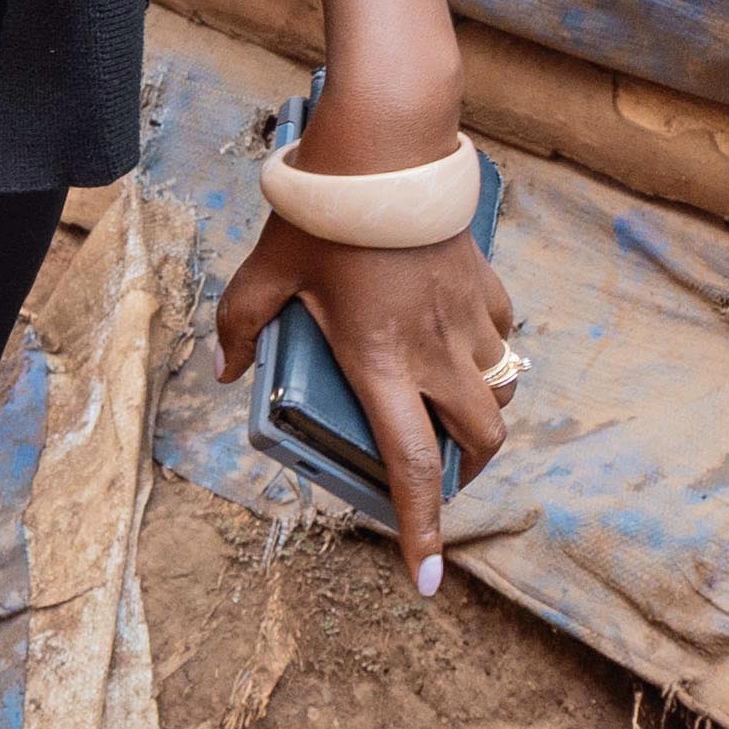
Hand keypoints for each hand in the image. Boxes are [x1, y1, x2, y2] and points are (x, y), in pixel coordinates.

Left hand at [210, 214, 515, 583]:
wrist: (385, 148)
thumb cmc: (322, 214)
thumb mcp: (264, 273)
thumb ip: (239, 326)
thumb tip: (226, 372)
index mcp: (380, 363)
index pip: (411, 466)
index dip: (422, 529)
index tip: (426, 579)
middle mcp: (434, 352)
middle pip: (480, 442)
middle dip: (468, 476)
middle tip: (440, 481)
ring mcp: (467, 319)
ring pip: (499, 391)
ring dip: (481, 413)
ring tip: (448, 412)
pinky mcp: (486, 285)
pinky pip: (502, 335)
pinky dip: (490, 353)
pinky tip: (461, 343)